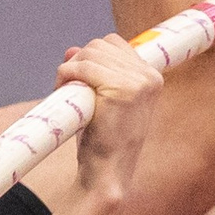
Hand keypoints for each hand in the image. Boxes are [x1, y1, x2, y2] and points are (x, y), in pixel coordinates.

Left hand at [60, 32, 164, 200]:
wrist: (107, 171)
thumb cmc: (103, 140)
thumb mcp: (101, 101)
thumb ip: (93, 73)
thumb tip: (71, 50)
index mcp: (150, 76)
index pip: (114, 43)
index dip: (90, 55)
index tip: (76, 76)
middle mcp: (149, 75)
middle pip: (100, 45)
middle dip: (78, 61)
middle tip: (66, 86)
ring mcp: (138, 81)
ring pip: (91, 53)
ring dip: (70, 68)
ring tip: (64, 90)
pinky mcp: (122, 89)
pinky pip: (85, 67)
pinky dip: (68, 74)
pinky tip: (63, 90)